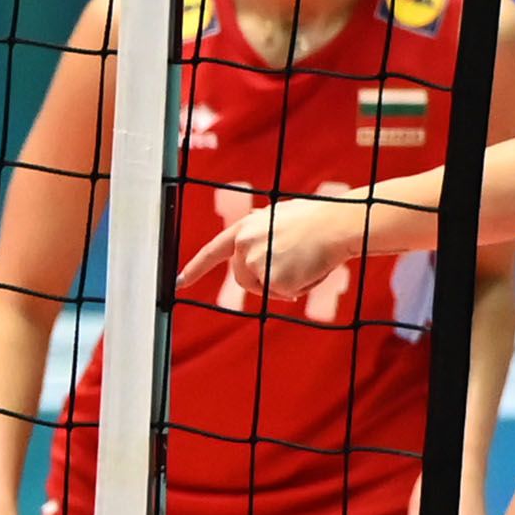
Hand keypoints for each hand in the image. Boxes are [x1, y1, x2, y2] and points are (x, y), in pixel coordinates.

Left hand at [176, 194, 351, 303]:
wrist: (334, 224)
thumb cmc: (312, 220)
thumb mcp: (275, 219)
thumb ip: (259, 236)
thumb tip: (256, 258)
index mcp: (243, 228)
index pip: (212, 251)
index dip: (195, 268)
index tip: (179, 282)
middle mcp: (244, 245)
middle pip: (241, 278)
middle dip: (260, 280)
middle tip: (289, 269)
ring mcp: (256, 262)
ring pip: (263, 288)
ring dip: (282, 284)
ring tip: (302, 261)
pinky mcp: (273, 280)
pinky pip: (284, 295)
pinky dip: (298, 288)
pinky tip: (309, 268)